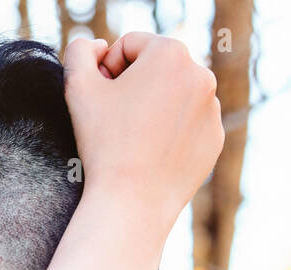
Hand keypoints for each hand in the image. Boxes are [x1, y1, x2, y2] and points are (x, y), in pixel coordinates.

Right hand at [63, 32, 223, 234]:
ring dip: (151, 108)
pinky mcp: (213, 138)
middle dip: (133, 87)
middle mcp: (200, 74)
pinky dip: (168, 133)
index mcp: (170, 53)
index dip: (106, 70)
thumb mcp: (76, 87)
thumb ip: (78, 50)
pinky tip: (149, 153)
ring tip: (131, 139)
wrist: (132, 202)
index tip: (100, 99)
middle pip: (155, 69)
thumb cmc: (103, 144)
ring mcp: (212, 108)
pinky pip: (186, 125)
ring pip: (172, 96)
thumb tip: (97, 46)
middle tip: (113, 121)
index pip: (130, 46)